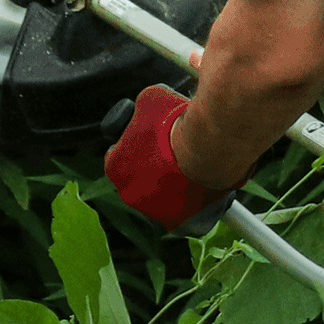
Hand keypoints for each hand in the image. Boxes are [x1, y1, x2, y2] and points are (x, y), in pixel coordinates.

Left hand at [104, 85, 237, 233]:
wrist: (208, 148)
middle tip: (174, 153)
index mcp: (114, 166)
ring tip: (191, 169)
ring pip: (161, 198)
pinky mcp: (177, 223)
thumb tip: (144, 106)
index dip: (138, 146)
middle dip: (154, 168)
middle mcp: (128, 194)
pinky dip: (190, 203)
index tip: (154, 140)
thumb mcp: (151, 99)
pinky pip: (181, 215)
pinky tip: (200, 187)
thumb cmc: (176, 123)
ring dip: (171, 186)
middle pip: (140, 180)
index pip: (120, 156)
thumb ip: (141, 108)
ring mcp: (152, 212)